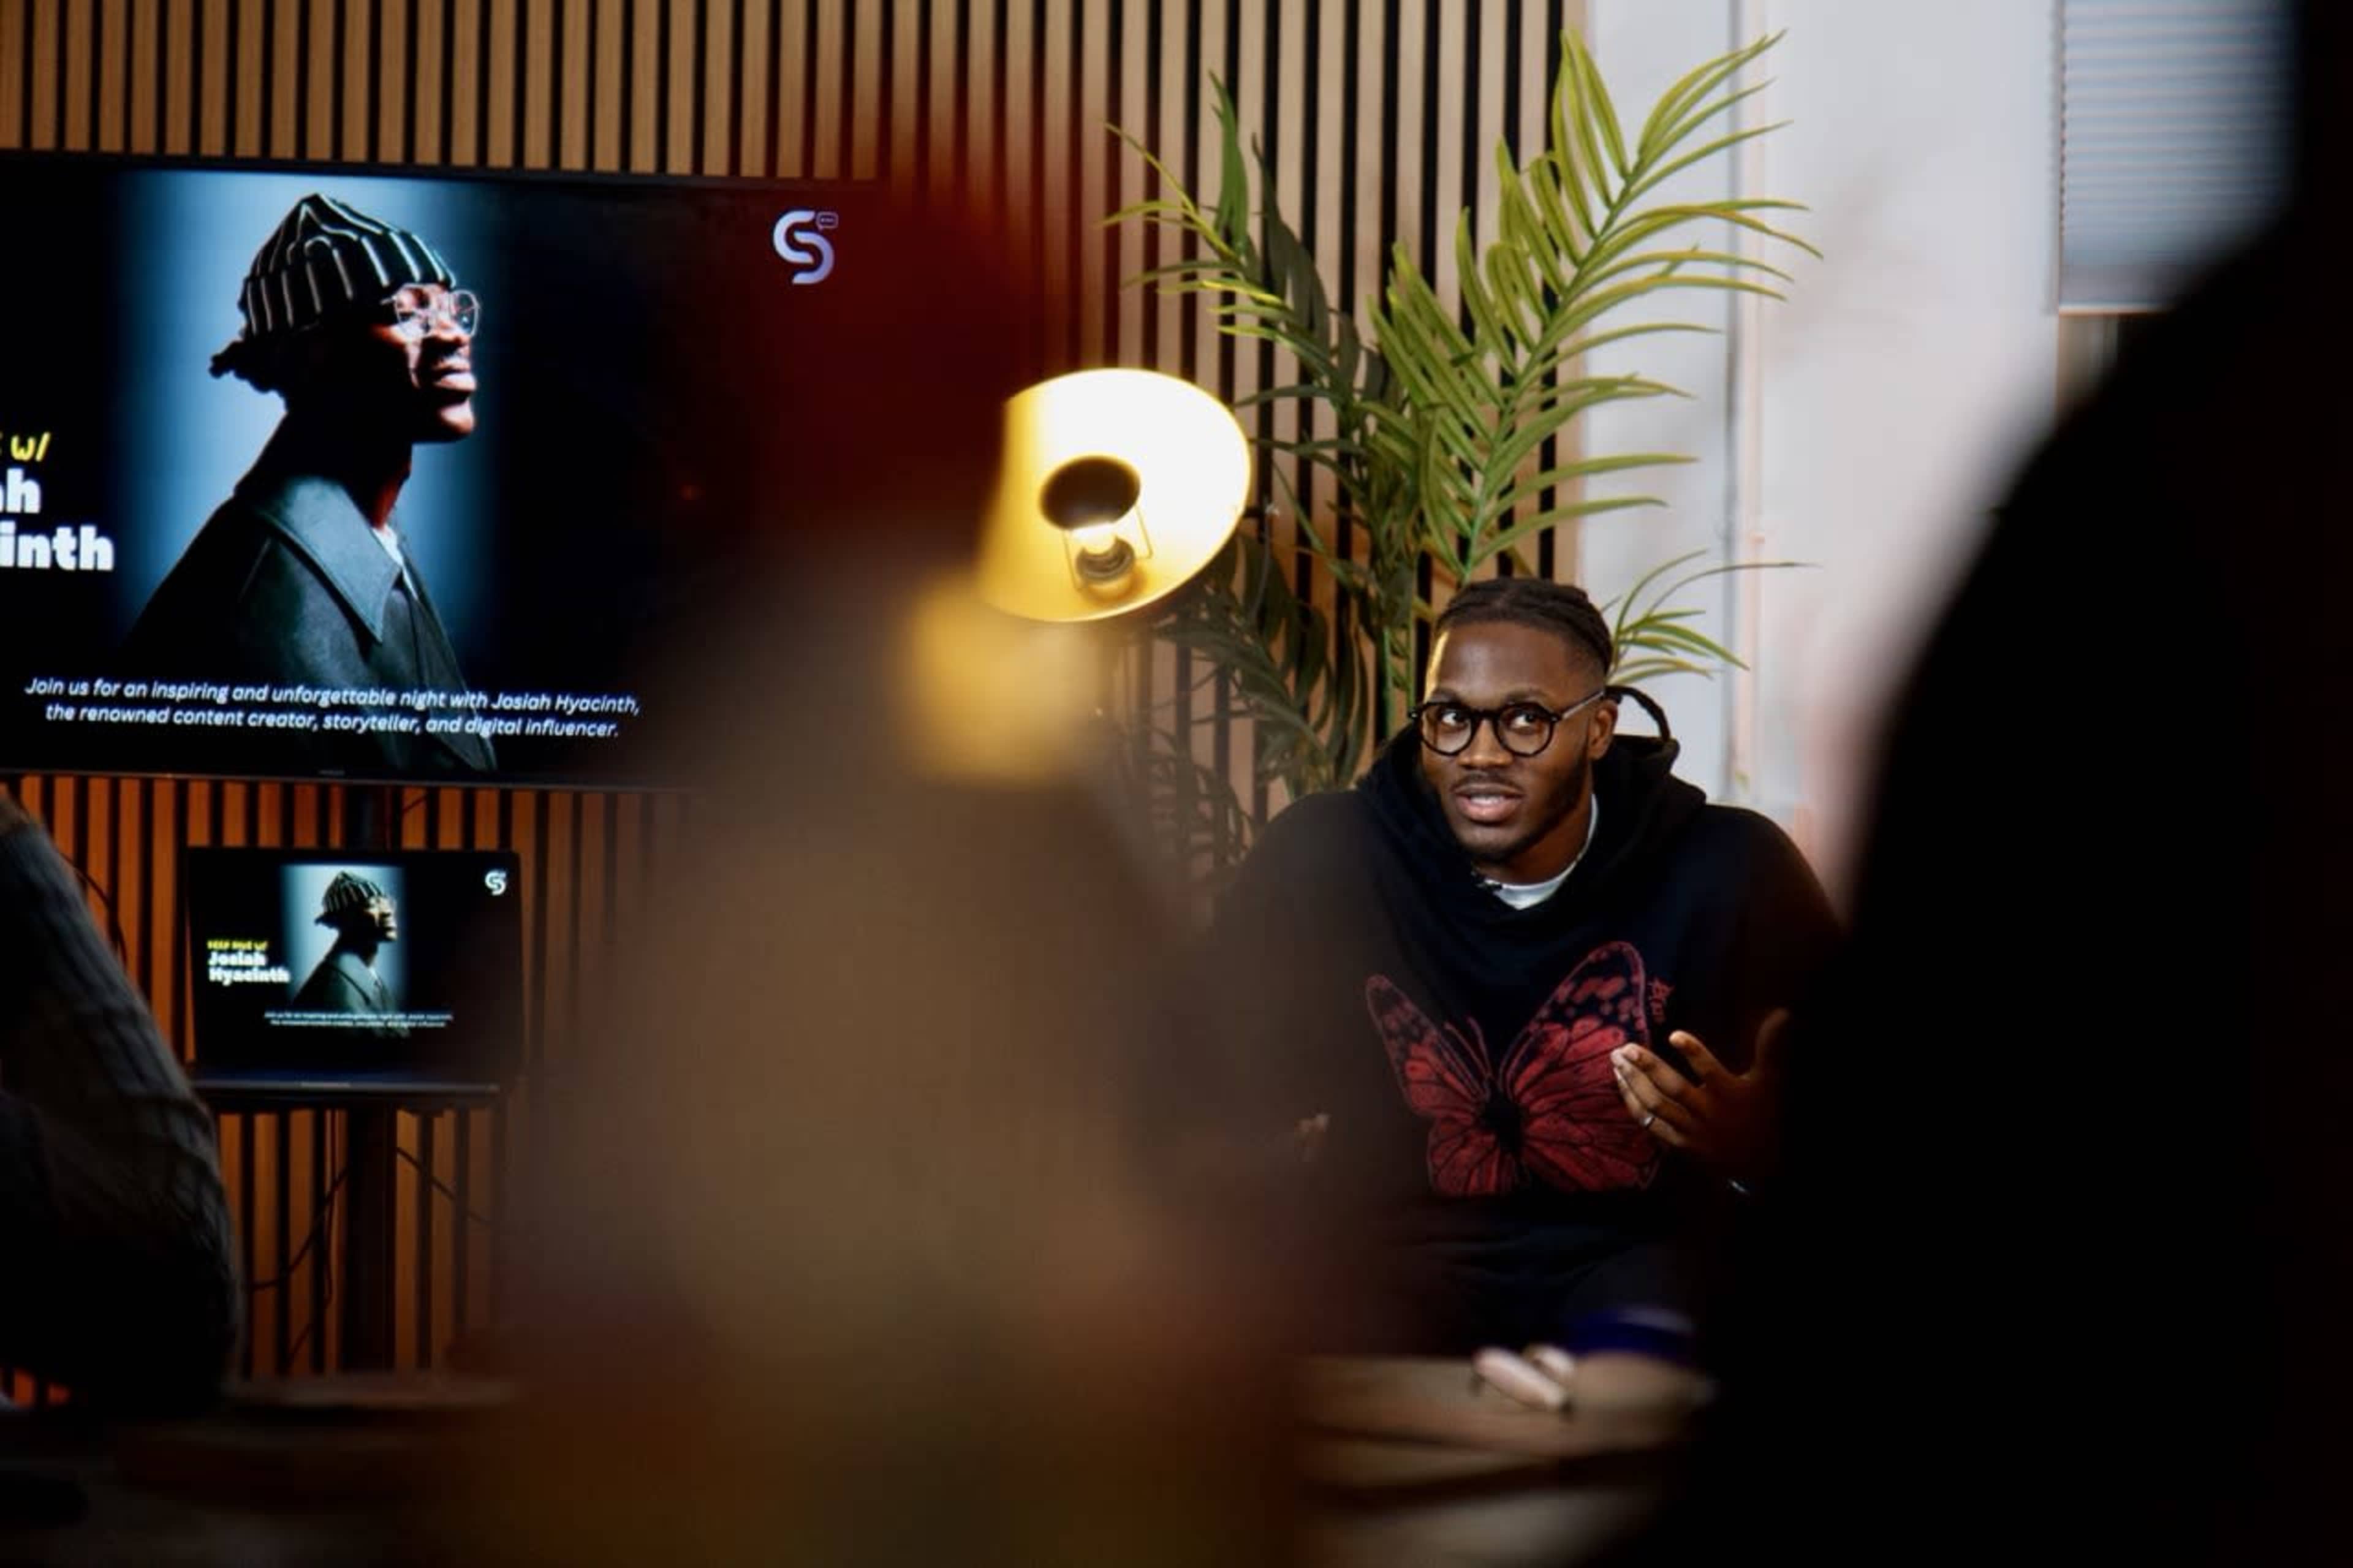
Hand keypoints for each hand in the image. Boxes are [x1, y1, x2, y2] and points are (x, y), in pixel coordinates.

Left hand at [1611, 1010, 1789, 1180]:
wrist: (1758, 1164)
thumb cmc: (1762, 1113)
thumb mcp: (1769, 1081)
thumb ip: (1770, 1047)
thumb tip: (1782, 1014)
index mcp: (1729, 1094)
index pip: (1711, 1072)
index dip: (1694, 1054)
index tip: (1674, 1034)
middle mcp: (1708, 1113)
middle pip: (1674, 1090)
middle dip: (1648, 1067)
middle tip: (1626, 1047)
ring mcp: (1690, 1130)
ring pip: (1656, 1107)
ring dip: (1633, 1083)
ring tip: (1616, 1059)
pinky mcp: (1678, 1144)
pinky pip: (1649, 1124)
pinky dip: (1632, 1104)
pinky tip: (1620, 1083)